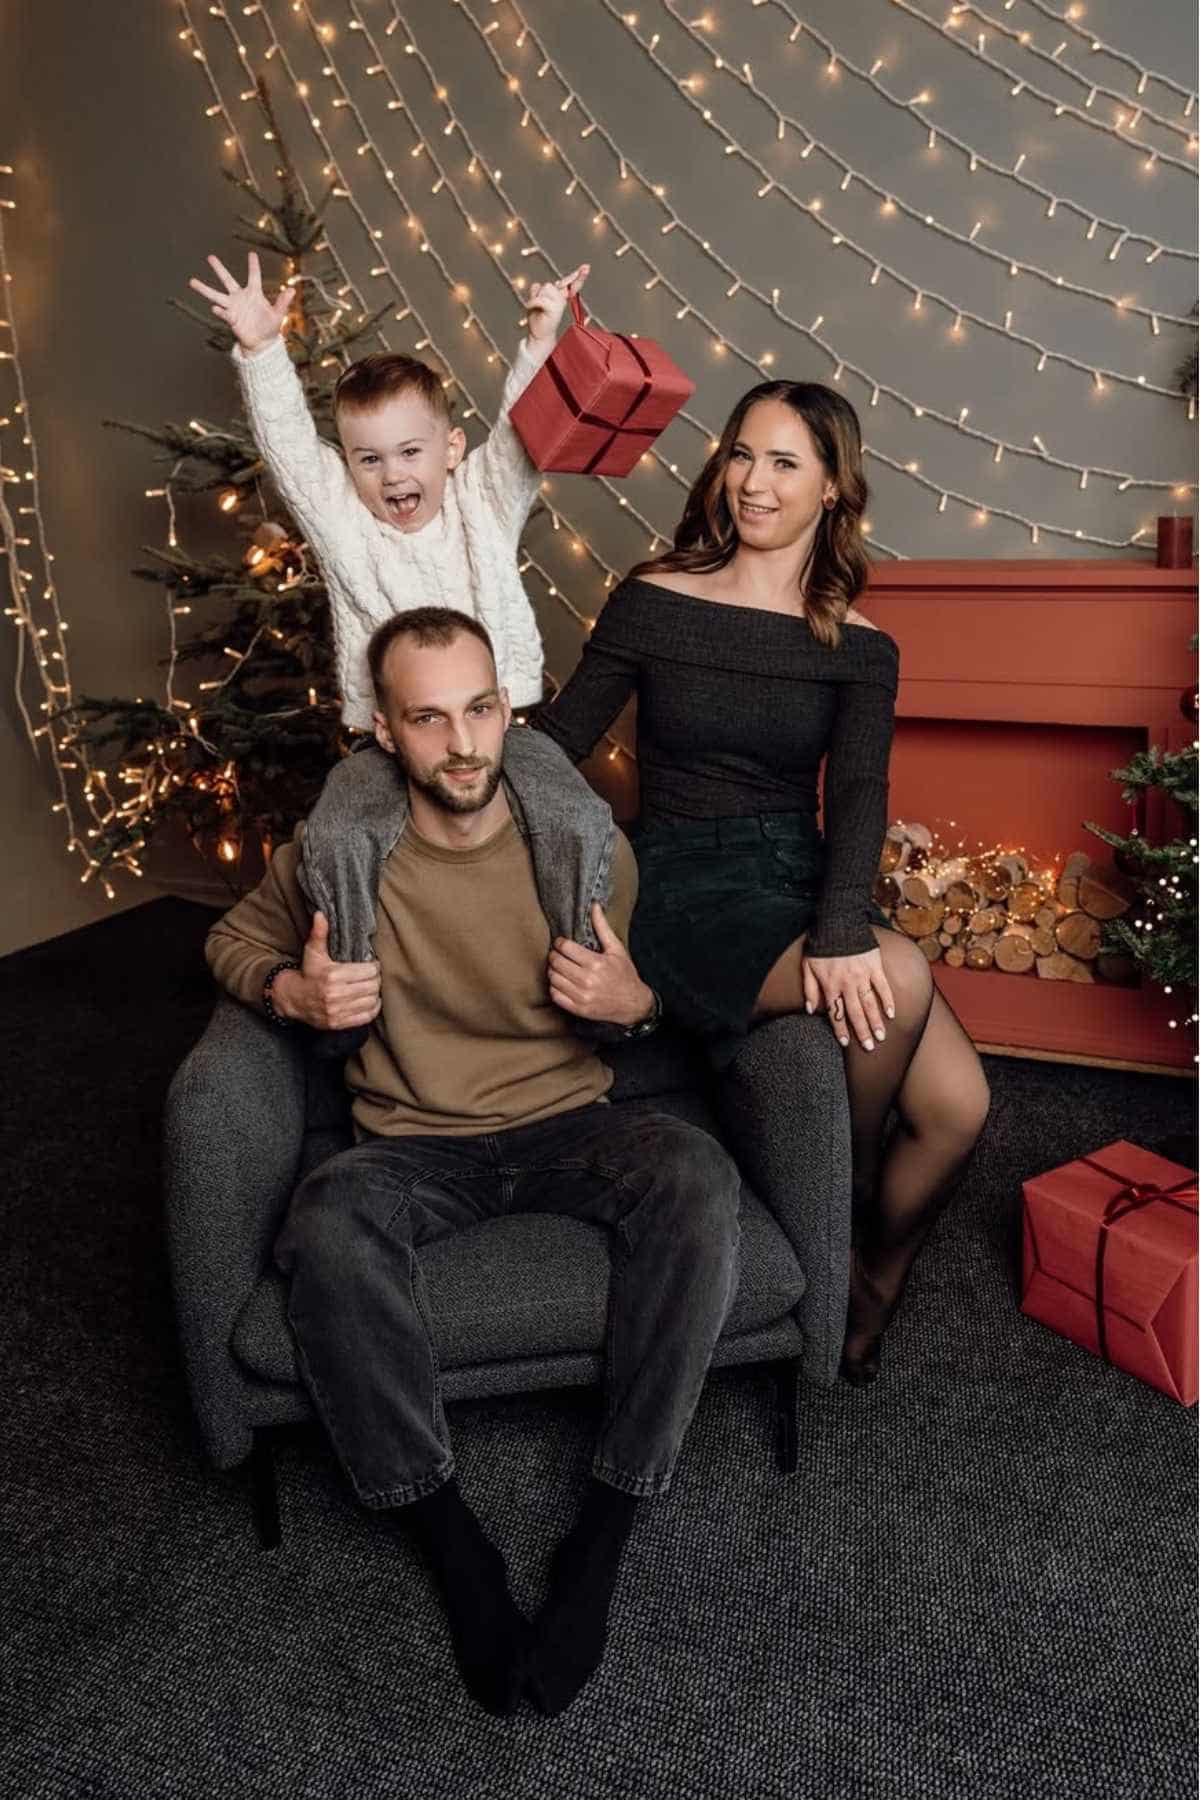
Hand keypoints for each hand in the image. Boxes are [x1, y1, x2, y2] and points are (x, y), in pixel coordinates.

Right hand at [189, 251, 295, 353]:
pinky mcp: (230, 318)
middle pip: (227, 280)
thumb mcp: (278, 314)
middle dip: (219, 269)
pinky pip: (223, 313)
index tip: (252, 254)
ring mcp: (233, 307)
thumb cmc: (270, 327)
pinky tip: (215, 308)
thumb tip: (292, 289)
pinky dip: (220, 311)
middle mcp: (240, 297)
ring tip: (192, 281)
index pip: (254, 276)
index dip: (253, 265)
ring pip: (216, 295)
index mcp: (254, 293)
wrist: (262, 343)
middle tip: (210, 257)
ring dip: (204, 289)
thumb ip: (283, 301)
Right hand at [271, 912, 381, 1030]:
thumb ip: (320, 933)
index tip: (371, 964)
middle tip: (372, 976)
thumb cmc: (308, 973)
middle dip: (375, 979)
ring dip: (375, 993)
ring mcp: (337, 1011)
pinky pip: (366, 1017)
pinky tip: (369, 1000)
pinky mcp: (338, 1023)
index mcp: (332, 975)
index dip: (374, 966)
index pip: (368, 971)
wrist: (293, 999)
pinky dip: (372, 1008)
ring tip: (371, 987)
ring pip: (371, 1001)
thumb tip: (320, 914)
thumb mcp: (313, 952)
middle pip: (372, 986)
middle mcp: (335, 995)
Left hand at [525, 263, 589, 342]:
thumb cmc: (537, 319)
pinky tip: (531, 308)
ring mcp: (559, 305)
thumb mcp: (536, 300)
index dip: (578, 276)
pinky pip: (540, 299)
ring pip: (546, 288)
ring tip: (537, 308)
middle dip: (549, 289)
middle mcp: (561, 301)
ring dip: (537, 297)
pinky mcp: (554, 309)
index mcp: (560, 298)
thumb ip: (538, 290)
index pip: (569, 284)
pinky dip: (532, 302)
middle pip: (554, 284)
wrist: (537, 336)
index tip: (586, 267)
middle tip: (565, 286)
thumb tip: (538, 284)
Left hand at [548, 901, 653, 1027]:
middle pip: (556, 962)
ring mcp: (582, 996)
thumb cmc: (625, 975)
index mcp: (596, 963)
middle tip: (558, 954)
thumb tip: (594, 906)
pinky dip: (555, 987)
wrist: (633, 1004)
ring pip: (553, 978)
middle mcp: (587, 980)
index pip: (565, 948)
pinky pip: (555, 995)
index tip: (562, 943)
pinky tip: (562, 983)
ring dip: (553, 971)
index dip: (560, 943)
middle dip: (554, 956)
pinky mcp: (578, 1009)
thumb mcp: (616, 949)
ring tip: (560, 968)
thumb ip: (602, 927)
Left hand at [802, 947, 894, 1052]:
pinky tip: (891, 1014)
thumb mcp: (808, 966)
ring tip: (881, 1037)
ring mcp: (863, 975)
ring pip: (870, 1003)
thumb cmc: (821, 946)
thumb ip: (809, 989)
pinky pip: (883, 986)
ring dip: (876, 1022)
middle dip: (862, 1032)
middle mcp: (847, 983)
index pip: (836, 1013)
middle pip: (855, 1012)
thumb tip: (810, 1010)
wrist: (838, 922)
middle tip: (869, 1047)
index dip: (840, 1029)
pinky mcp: (875, 966)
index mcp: (830, 985)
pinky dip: (888, 1000)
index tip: (845, 1043)